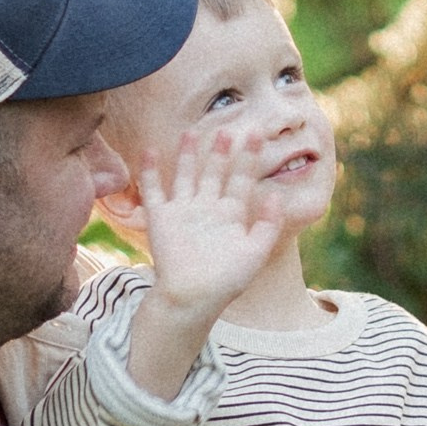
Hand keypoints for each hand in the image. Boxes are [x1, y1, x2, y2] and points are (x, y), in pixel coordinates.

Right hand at [127, 122, 286, 399]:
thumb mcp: (256, 252)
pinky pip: (153, 190)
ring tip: (192, 131)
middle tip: (229, 127)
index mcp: (230, 216)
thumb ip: (268, 224)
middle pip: (214, 172)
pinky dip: (150, 171)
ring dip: (189, 154)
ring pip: (186, 175)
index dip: (248, 158)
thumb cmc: (226, 281)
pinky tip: (150, 150)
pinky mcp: (160, 219)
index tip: (256, 133)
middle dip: (222, 151)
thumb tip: (276, 195)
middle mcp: (207, 209)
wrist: (192, 298)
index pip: (241, 180)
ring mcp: (183, 212)